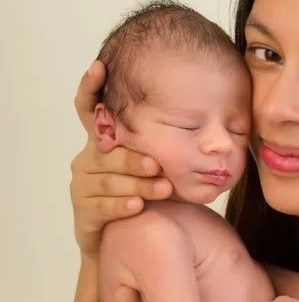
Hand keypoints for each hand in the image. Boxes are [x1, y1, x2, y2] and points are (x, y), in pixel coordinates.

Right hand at [70, 61, 172, 259]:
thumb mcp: (156, 162)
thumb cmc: (146, 189)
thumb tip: (212, 128)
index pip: (89, 108)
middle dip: (132, 158)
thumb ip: (168, 142)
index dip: (91, 87)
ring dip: (136, 183)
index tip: (100, 66)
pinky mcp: (84, 213)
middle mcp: (88, 158)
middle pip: (105, 152)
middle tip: (156, 164)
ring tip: (161, 187)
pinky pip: (101, 207)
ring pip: (107, 180)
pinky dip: (121, 205)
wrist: (126, 235)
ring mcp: (83, 186)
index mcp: (103, 140)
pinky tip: (138, 205)